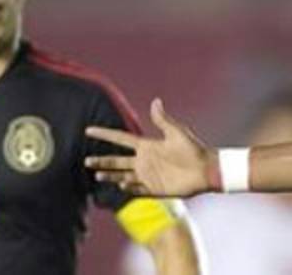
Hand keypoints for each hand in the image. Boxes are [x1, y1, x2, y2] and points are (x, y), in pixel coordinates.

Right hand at [85, 98, 214, 197]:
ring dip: (110, 176)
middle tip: (85, 161)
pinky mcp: (154, 188)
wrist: (206, 169)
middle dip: (101, 161)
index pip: (120, 139)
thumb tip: (156, 101)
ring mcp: (148, 175)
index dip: (105, 134)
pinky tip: (121, 185)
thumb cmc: (193, 149)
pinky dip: (128, 188)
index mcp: (147, 146)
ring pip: (123, 176)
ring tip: (97, 176)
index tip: (89, 130)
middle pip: (117, 161)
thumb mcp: (177, 132)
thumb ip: (163, 120)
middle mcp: (144, 161)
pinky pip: (137, 189)